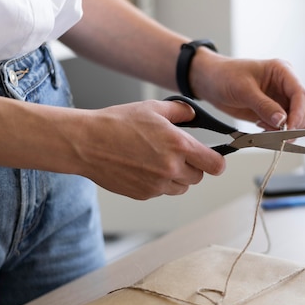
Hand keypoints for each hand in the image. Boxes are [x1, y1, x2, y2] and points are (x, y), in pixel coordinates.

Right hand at [72, 100, 224, 199]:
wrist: (87, 143)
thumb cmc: (116, 124)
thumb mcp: (152, 109)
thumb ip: (180, 112)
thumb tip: (193, 116)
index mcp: (179, 146)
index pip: (215, 165)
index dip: (216, 162)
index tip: (213, 159)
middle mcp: (171, 169)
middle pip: (198, 177)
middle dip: (192, 167)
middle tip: (175, 154)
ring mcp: (157, 185)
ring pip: (181, 187)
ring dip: (176, 177)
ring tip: (156, 160)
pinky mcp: (144, 194)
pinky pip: (161, 192)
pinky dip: (158, 183)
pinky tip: (142, 167)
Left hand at [189, 50, 304, 130]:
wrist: (211, 82)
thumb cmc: (225, 76)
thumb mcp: (244, 90)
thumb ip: (264, 106)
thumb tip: (282, 121)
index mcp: (283, 71)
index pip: (300, 93)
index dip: (299, 112)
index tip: (290, 127)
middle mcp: (285, 85)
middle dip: (295, 123)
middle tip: (278, 133)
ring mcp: (280, 100)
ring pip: (298, 120)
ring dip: (286, 129)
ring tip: (264, 127)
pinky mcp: (273, 112)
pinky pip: (283, 126)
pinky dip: (277, 132)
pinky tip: (261, 127)